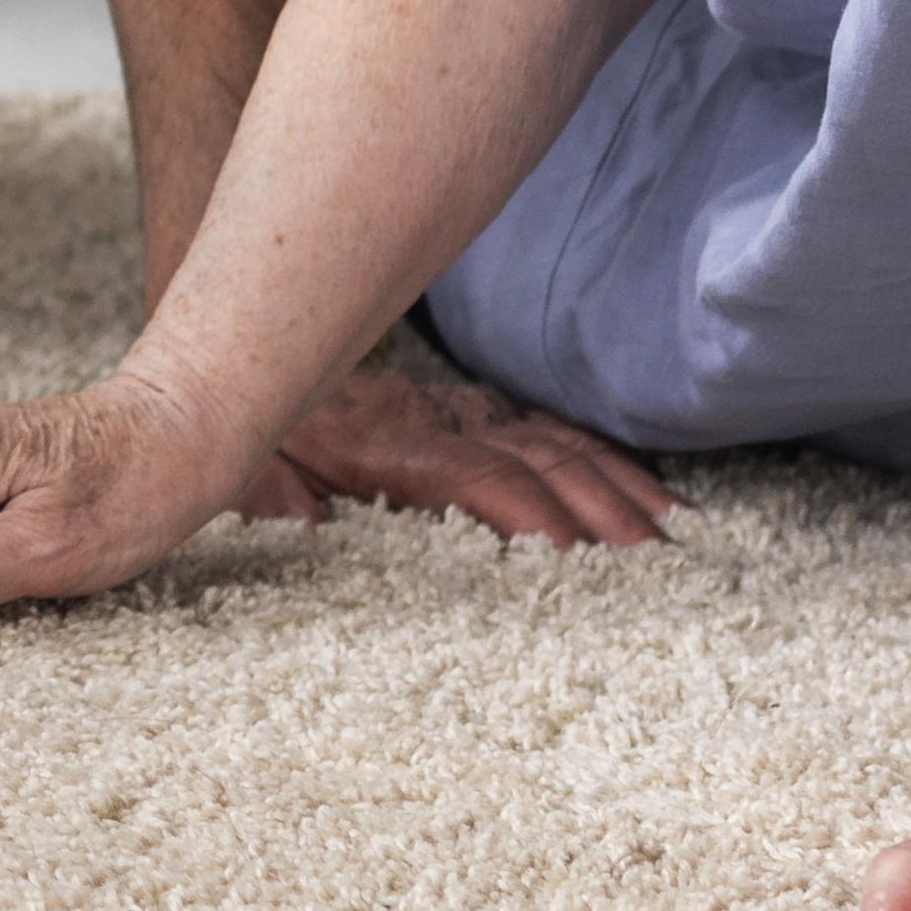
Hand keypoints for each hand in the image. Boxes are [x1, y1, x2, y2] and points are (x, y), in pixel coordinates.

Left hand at [245, 356, 674, 545]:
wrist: (240, 347)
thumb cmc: (246, 431)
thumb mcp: (244, 470)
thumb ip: (270, 497)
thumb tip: (300, 523)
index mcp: (385, 447)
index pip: (476, 478)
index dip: (528, 512)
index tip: (578, 553)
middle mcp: (435, 424)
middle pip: (536, 462)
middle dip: (600, 510)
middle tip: (659, 563)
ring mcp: (458, 413)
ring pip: (552, 444)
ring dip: (613, 484)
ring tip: (670, 529)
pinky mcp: (467, 412)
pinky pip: (545, 429)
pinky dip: (599, 457)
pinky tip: (640, 487)